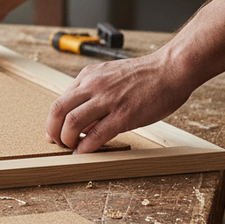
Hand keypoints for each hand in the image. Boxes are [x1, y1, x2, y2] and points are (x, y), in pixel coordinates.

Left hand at [45, 50, 192, 152]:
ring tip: (71, 148)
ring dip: (67, 140)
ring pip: (72, 122)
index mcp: (88, 76)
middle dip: (53, 131)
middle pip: (58, 110)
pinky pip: (97, 134)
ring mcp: (108, 100)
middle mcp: (94, 86)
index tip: (54, 132)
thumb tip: (81, 123)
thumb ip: (93, 97)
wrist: (171, 69)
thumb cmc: (145, 76)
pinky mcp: (125, 114)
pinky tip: (84, 153)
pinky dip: (86, 147)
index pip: (60, 100)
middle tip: (56, 143)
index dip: (53, 120)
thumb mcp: (110, 78)